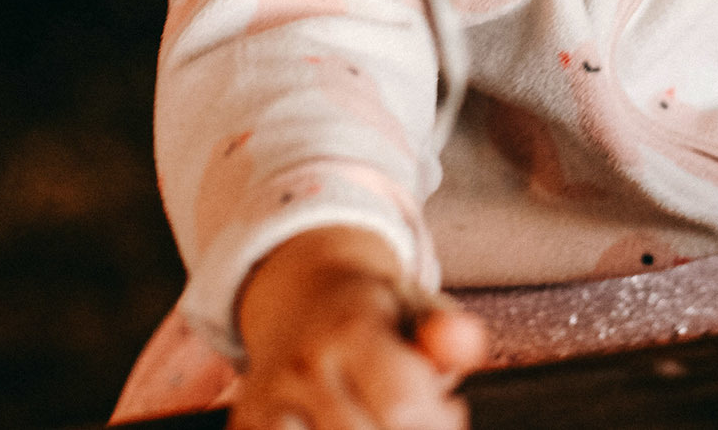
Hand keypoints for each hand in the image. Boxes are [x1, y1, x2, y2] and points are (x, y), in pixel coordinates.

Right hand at [232, 226, 490, 429]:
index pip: (402, 406)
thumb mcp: (420, 309)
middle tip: (419, 416)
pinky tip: (347, 423)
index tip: (449, 410)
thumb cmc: (376, 314)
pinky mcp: (250, 422)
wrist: (302, 300)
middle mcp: (302, 366)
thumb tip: (467, 348)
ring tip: (383, 419)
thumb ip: (450, 332)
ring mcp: (269, 399)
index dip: (439, 422)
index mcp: (351, 329)